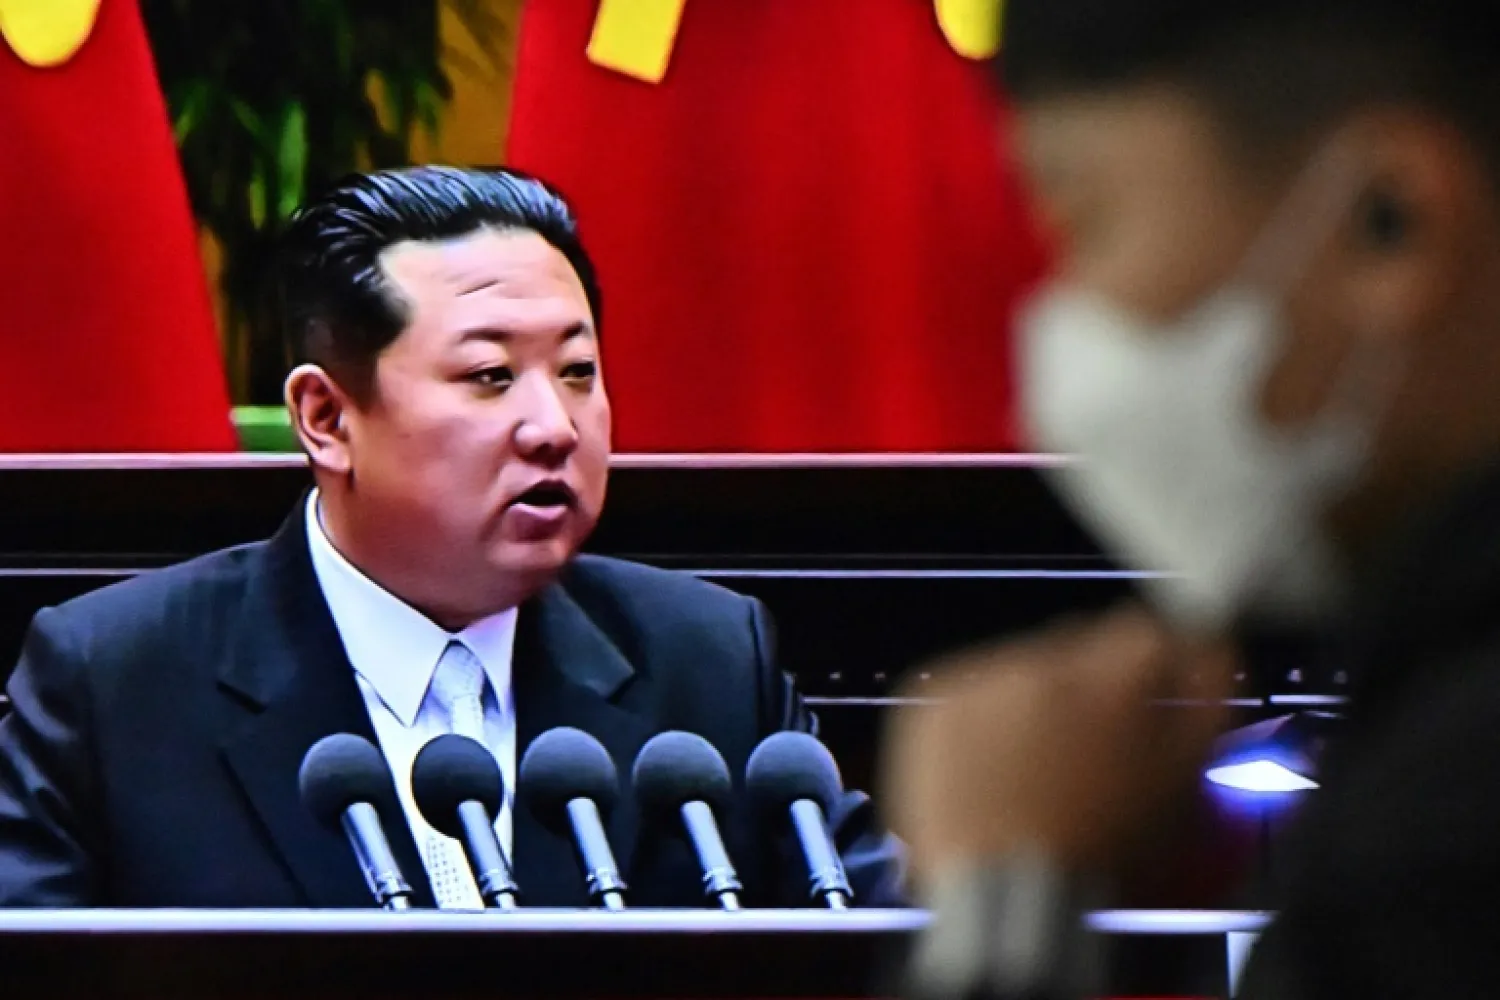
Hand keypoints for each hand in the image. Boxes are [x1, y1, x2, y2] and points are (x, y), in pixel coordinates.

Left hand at [880, 605, 1235, 884]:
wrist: (1008, 898)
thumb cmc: (1100, 858)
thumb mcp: (1180, 784)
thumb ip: (1203, 704)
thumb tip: (1210, 653)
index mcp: (1117, 680)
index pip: (1145, 632)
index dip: (1149, 668)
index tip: (1143, 693)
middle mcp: (1049, 665)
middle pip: (1078, 646)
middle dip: (1088, 686)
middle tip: (1085, 750)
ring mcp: (986, 680)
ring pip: (1020, 667)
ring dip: (1032, 702)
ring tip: (1033, 772)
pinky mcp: (940, 703)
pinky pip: (968, 690)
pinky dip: (980, 719)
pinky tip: (992, 771)